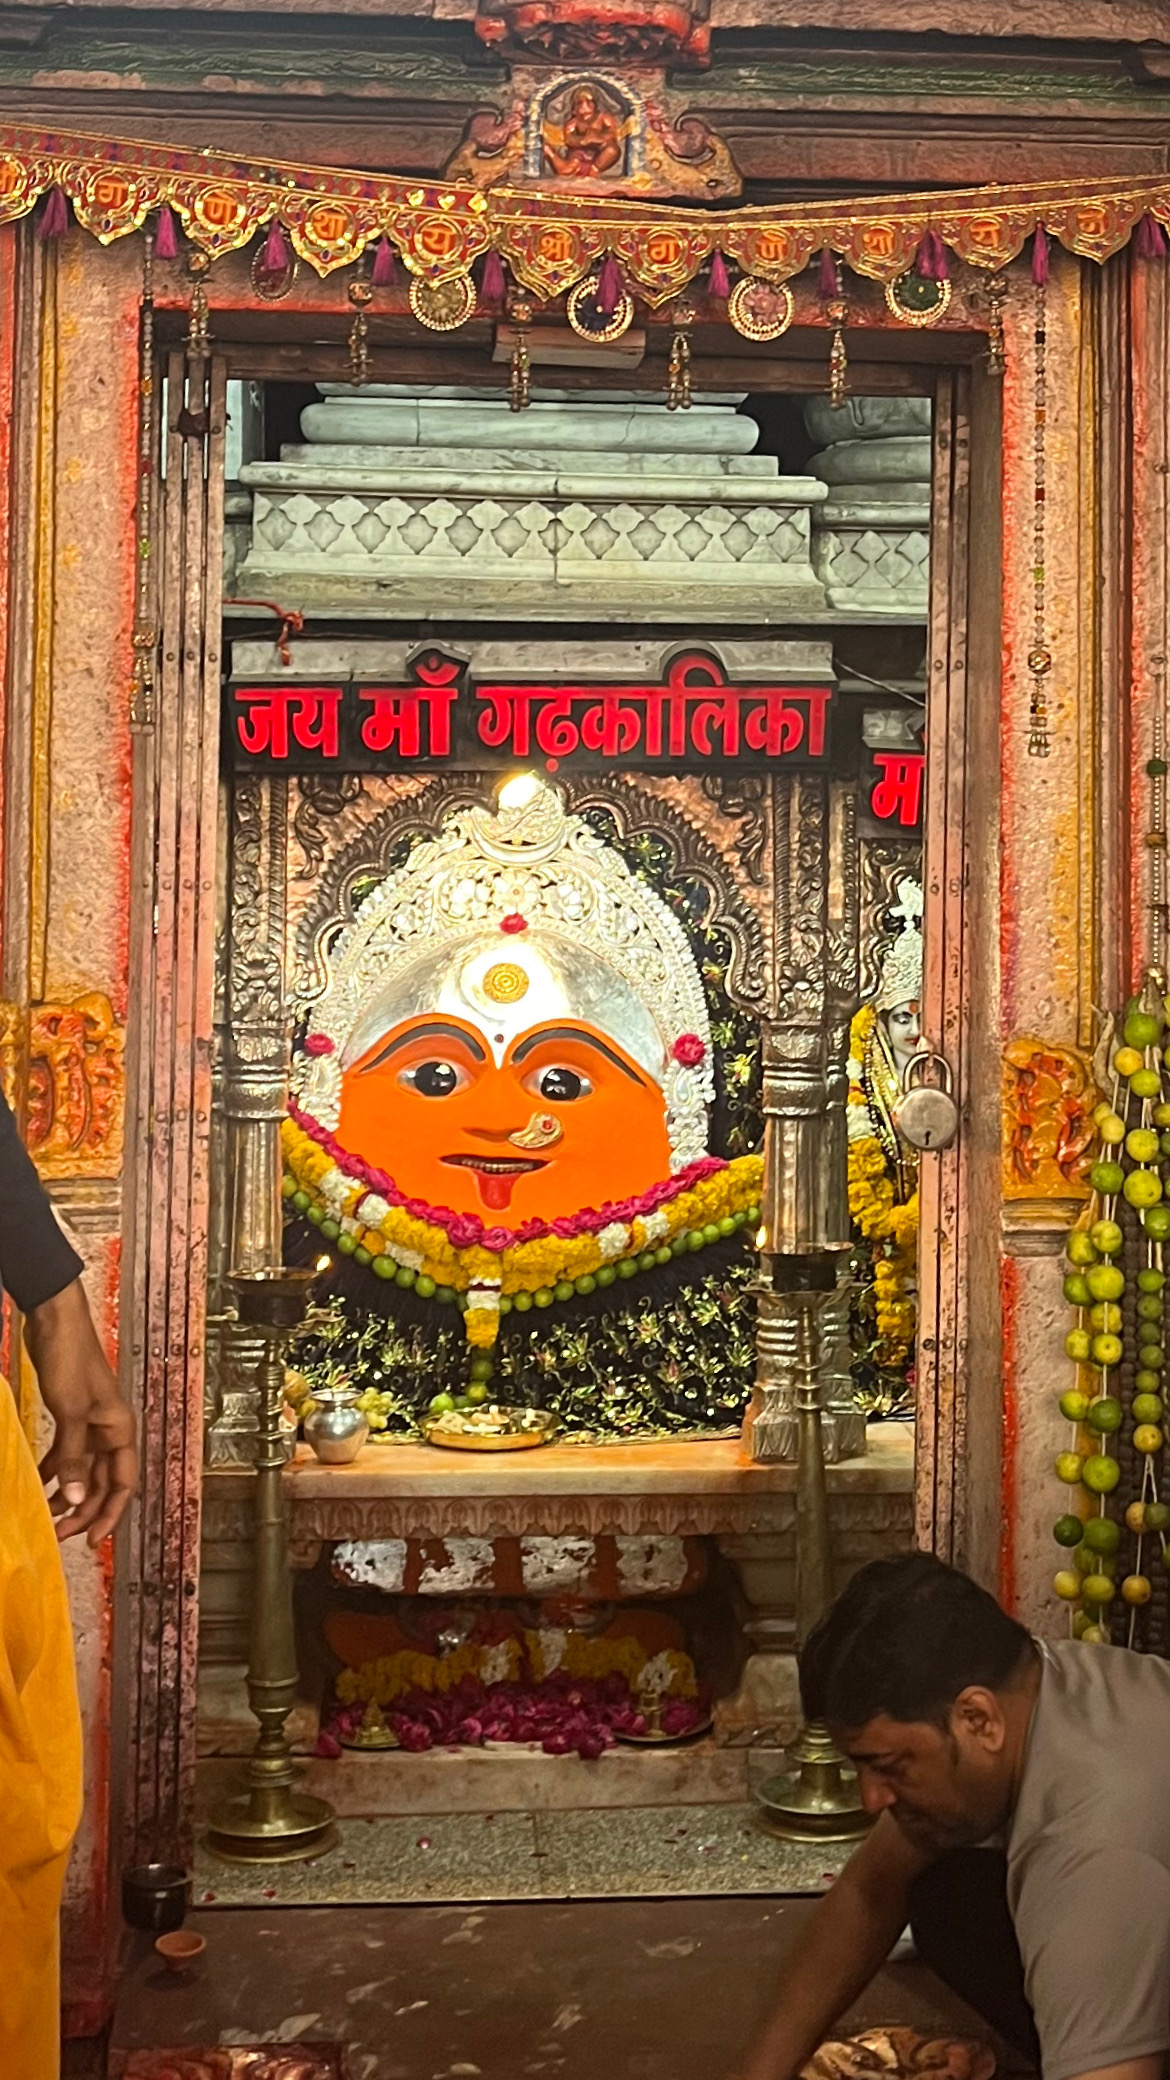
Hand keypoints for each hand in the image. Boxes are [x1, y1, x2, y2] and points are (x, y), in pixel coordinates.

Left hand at [24, 1278, 137, 1543]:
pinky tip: (40, 1483)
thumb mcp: (70, 1413)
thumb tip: (74, 1500)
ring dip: (67, 1493)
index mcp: (119, 1430)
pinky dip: (55, 1470)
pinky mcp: (70, 1415)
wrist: (54, 1321)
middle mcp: (109, 1430)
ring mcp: (89, 1423)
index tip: (91, 1540)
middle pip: (100, 1482)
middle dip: (82, 1510)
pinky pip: (66, 1453)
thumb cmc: (70, 1359)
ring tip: (46, 1514)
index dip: (110, 1514)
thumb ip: (73, 1459)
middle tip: (58, 1533)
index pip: (123, 1484)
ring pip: (82, 1470)